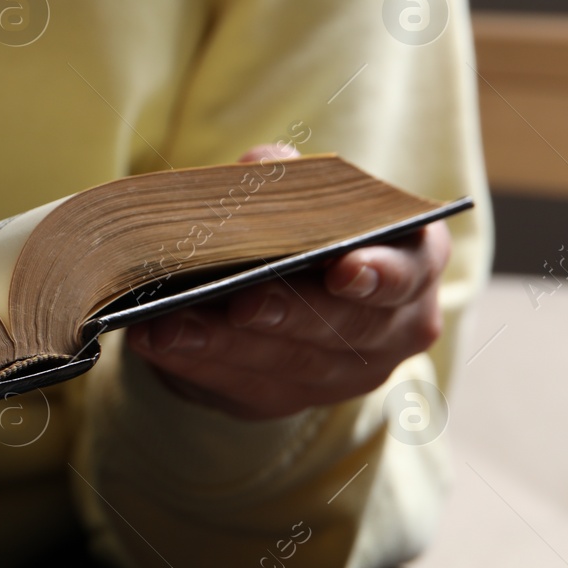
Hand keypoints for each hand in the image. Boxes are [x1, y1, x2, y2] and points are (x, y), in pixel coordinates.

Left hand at [126, 145, 450, 420]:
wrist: (278, 286)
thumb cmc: (299, 226)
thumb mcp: (301, 193)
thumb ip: (288, 176)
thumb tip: (260, 167)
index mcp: (413, 261)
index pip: (406, 271)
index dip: (378, 273)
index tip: (342, 269)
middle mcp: (393, 328)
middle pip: (344, 327)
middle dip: (287, 313)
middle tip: (241, 301)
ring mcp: (344, 374)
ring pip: (286, 364)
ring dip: (223, 344)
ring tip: (169, 324)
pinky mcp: (286, 400)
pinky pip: (243, 387)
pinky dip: (194, 363)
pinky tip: (154, 340)